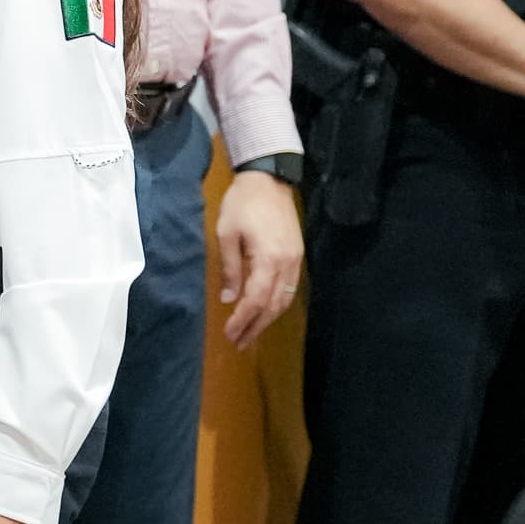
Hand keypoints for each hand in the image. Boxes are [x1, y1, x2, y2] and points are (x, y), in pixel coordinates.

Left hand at [216, 168, 304, 348]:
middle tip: (239, 343)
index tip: (229, 334)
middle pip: (273, 305)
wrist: (269, 180)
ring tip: (250, 333)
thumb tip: (228, 299)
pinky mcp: (298, 256)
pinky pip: (290, 288)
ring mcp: (296, 261)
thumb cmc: (242, 204)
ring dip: (267, 319)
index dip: (243, 320)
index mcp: (268, 259)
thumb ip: (230, 269)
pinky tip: (264, 311)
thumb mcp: (226, 235)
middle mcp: (288, 265)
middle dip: (256, 326)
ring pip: (284, 299)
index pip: (256, 300)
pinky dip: (277, 304)